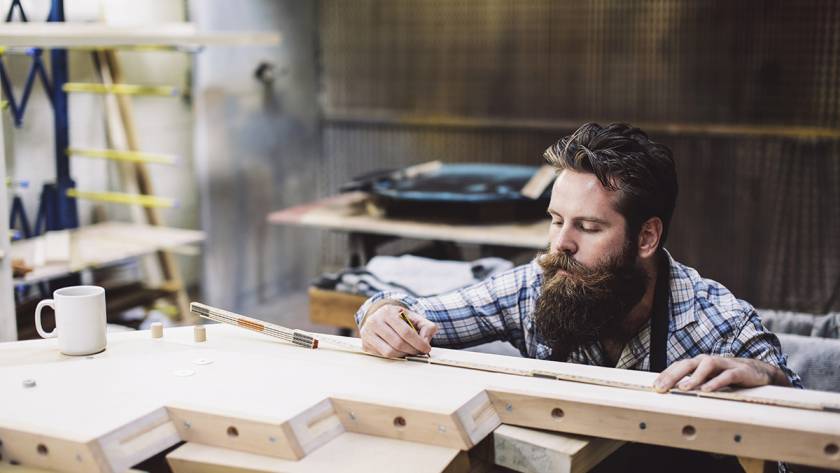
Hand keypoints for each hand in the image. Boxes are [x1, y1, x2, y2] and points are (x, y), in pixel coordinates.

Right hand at [360, 304, 437, 357]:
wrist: (379, 317)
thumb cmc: (399, 319)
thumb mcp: (414, 317)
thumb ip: (426, 326)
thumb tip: (425, 341)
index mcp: (387, 312)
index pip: (405, 331)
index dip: (418, 342)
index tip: (426, 348)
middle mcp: (374, 321)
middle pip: (398, 343)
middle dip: (412, 350)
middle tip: (419, 352)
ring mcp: (367, 334)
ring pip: (389, 352)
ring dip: (404, 355)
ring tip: (410, 351)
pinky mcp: (365, 345)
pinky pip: (383, 356)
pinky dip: (394, 356)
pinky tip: (400, 352)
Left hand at [653, 354, 789, 392]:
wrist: (759, 373)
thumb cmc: (728, 377)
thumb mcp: (709, 380)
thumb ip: (694, 384)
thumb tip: (673, 393)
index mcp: (699, 363)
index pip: (679, 366)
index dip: (666, 374)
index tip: (655, 386)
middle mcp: (709, 361)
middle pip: (688, 363)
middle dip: (673, 375)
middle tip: (662, 387)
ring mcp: (725, 364)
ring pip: (707, 365)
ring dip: (694, 377)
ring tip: (684, 388)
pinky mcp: (740, 371)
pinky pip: (727, 375)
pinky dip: (716, 382)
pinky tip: (707, 390)